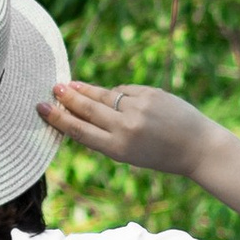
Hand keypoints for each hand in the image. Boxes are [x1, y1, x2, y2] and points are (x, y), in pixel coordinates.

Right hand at [41, 79, 214, 177]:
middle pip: (88, 109)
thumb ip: (107, 136)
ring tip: (70, 84)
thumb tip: (83, 112)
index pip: (79, 130)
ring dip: (85, 90)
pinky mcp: (151, 93)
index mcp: (118, 148)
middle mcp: (126, 127)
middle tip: (53, 89)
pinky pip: (124, 91)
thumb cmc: (160, 155)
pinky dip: (117, 94)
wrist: (197, 147)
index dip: (58, 118)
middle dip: (68, 98)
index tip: (42, 108)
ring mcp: (139, 108)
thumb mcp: (129, 155)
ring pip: (104, 95)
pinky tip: (113, 97)